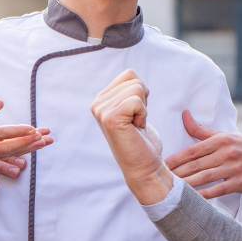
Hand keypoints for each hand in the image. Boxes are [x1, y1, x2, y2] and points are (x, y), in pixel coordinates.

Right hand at [90, 69, 172, 204]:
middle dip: (143, 100)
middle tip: (136, 122)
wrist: (144, 167)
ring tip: (135, 126)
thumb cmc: (142, 140)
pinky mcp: (110, 118)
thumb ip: (127, 90)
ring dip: (143, 108)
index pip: (129, 74)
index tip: (135, 114)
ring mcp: (101, 111)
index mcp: (101, 99)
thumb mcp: (133, 108)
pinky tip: (136, 129)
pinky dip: (142, 114)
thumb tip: (131, 73)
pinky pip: (137, 100)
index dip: (141, 93)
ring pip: (137, 88)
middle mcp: (97, 103)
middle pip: (134, 79)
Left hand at [168, 111, 241, 216]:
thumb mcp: (225, 136)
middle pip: (196, 164)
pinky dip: (205, 194)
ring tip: (172, 189)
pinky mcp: (241, 182)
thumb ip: (201, 130)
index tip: (163, 165)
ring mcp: (234, 168)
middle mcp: (227, 152)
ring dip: (187, 183)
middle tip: (161, 179)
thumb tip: (184, 115)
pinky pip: (219, 190)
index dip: (176, 158)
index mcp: (221, 140)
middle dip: (178, 172)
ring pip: (205, 177)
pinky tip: (193, 198)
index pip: (193, 150)